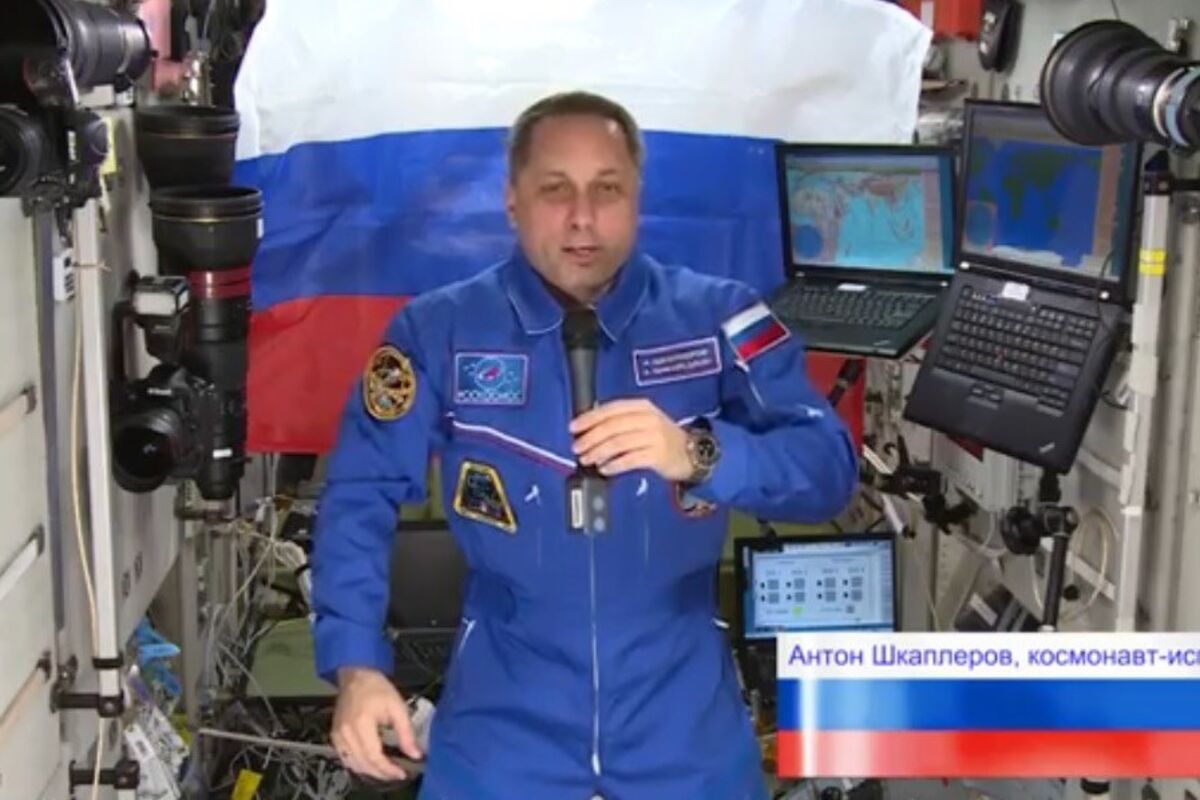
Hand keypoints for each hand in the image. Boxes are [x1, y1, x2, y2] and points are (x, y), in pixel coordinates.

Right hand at [332, 667, 421, 780]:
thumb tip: (415, 754)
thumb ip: (406, 733)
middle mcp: (346, 732)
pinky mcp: (334, 736)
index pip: (374, 756)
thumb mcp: (398, 707)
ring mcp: (337, 735)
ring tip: (386, 771)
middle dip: (381, 773)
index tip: (402, 773)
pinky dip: (358, 765)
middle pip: (363, 764)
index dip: (388, 769)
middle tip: (396, 774)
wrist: (356, 676)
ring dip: (370, 772)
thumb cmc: (377, 688)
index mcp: (361, 724)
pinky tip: (371, 764)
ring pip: (353, 764)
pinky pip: (345, 758)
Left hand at [569, 398, 691, 480]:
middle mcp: (648, 419)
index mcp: (641, 407)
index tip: (574, 427)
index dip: (590, 418)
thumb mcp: (643, 422)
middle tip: (577, 448)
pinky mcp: (657, 455)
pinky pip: (630, 459)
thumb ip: (619, 422)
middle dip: (591, 437)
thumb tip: (588, 430)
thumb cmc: (661, 438)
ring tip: (587, 460)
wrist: (691, 453)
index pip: (611, 409)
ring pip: (619, 443)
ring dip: (598, 452)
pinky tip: (604, 469)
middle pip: (613, 426)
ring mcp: (654, 437)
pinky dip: (614, 465)